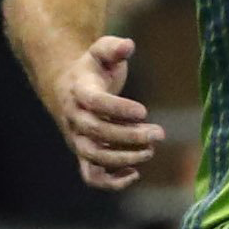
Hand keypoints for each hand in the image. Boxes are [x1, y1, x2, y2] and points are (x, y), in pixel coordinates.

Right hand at [54, 35, 164, 190]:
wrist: (68, 89)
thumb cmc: (92, 69)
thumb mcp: (101, 52)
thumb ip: (113, 47)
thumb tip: (128, 45)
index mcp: (79, 92)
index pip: (95, 102)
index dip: (117, 108)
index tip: (143, 111)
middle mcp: (75, 119)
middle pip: (97, 133)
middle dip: (129, 136)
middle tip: (159, 133)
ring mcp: (78, 139)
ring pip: (94, 157)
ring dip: (123, 158)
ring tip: (150, 150)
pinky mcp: (84, 155)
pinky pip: (91, 177)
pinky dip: (111, 182)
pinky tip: (135, 173)